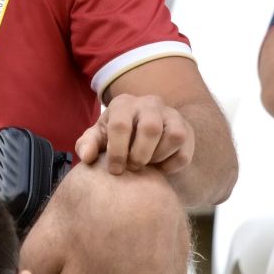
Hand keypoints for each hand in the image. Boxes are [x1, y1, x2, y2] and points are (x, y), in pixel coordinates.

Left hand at [75, 93, 193, 176]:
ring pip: (175, 136)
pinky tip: (159, 167)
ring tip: (147, 164)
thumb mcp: (97, 139)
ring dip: (159, 157)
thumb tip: (87, 157)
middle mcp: (149, 103)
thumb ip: (87, 145)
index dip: (117, 152)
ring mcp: (171, 115)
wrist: (139, 137)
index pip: (121, 125)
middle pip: (151, 128)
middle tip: (132, 167)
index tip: (115, 170)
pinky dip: (172, 165)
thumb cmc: (114, 137)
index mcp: (123, 104)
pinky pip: (185, 151)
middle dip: (140, 155)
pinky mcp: (187, 130)